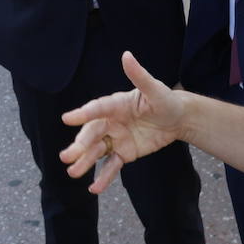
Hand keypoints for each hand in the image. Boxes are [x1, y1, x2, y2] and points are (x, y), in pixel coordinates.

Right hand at [59, 52, 187, 193]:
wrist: (177, 119)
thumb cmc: (164, 99)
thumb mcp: (154, 89)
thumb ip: (139, 75)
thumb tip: (126, 55)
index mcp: (115, 104)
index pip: (97, 109)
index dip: (83, 114)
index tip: (67, 119)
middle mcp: (111, 121)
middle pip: (92, 134)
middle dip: (79, 145)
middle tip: (66, 156)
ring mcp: (116, 138)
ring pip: (97, 152)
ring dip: (85, 162)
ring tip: (73, 173)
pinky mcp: (124, 153)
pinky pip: (111, 166)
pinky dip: (103, 177)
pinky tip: (94, 188)